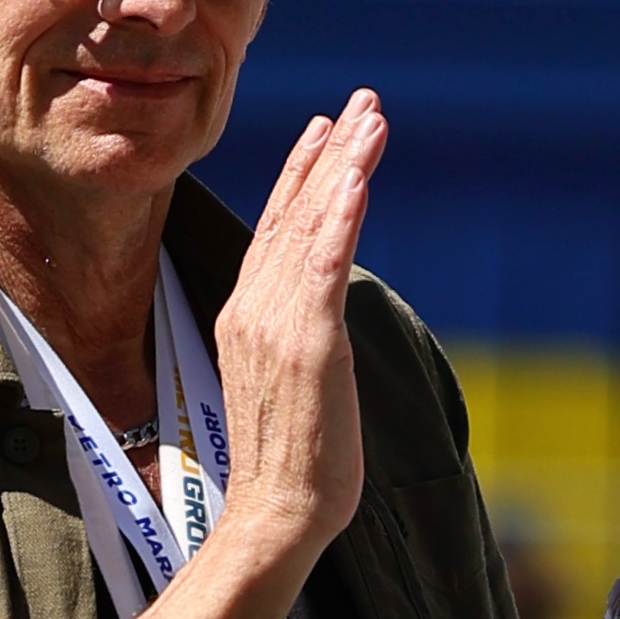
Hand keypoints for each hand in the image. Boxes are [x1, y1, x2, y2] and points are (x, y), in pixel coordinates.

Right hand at [214, 92, 385, 567]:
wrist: (274, 515)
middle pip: (295, 215)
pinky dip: (338, 217)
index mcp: (247, 318)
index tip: (327, 132)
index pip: (276, 232)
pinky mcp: (307, 344)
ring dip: (344, 168)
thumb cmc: (292, 469)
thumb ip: (303, 345)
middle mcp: (254, 310)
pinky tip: (356, 179)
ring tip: (372, 121)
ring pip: (311, 228)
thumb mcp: (295, 389)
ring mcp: (276, 324)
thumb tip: (325, 331)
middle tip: (362, 103)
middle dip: (331, 153)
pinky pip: (323, 266)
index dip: (302, 176)